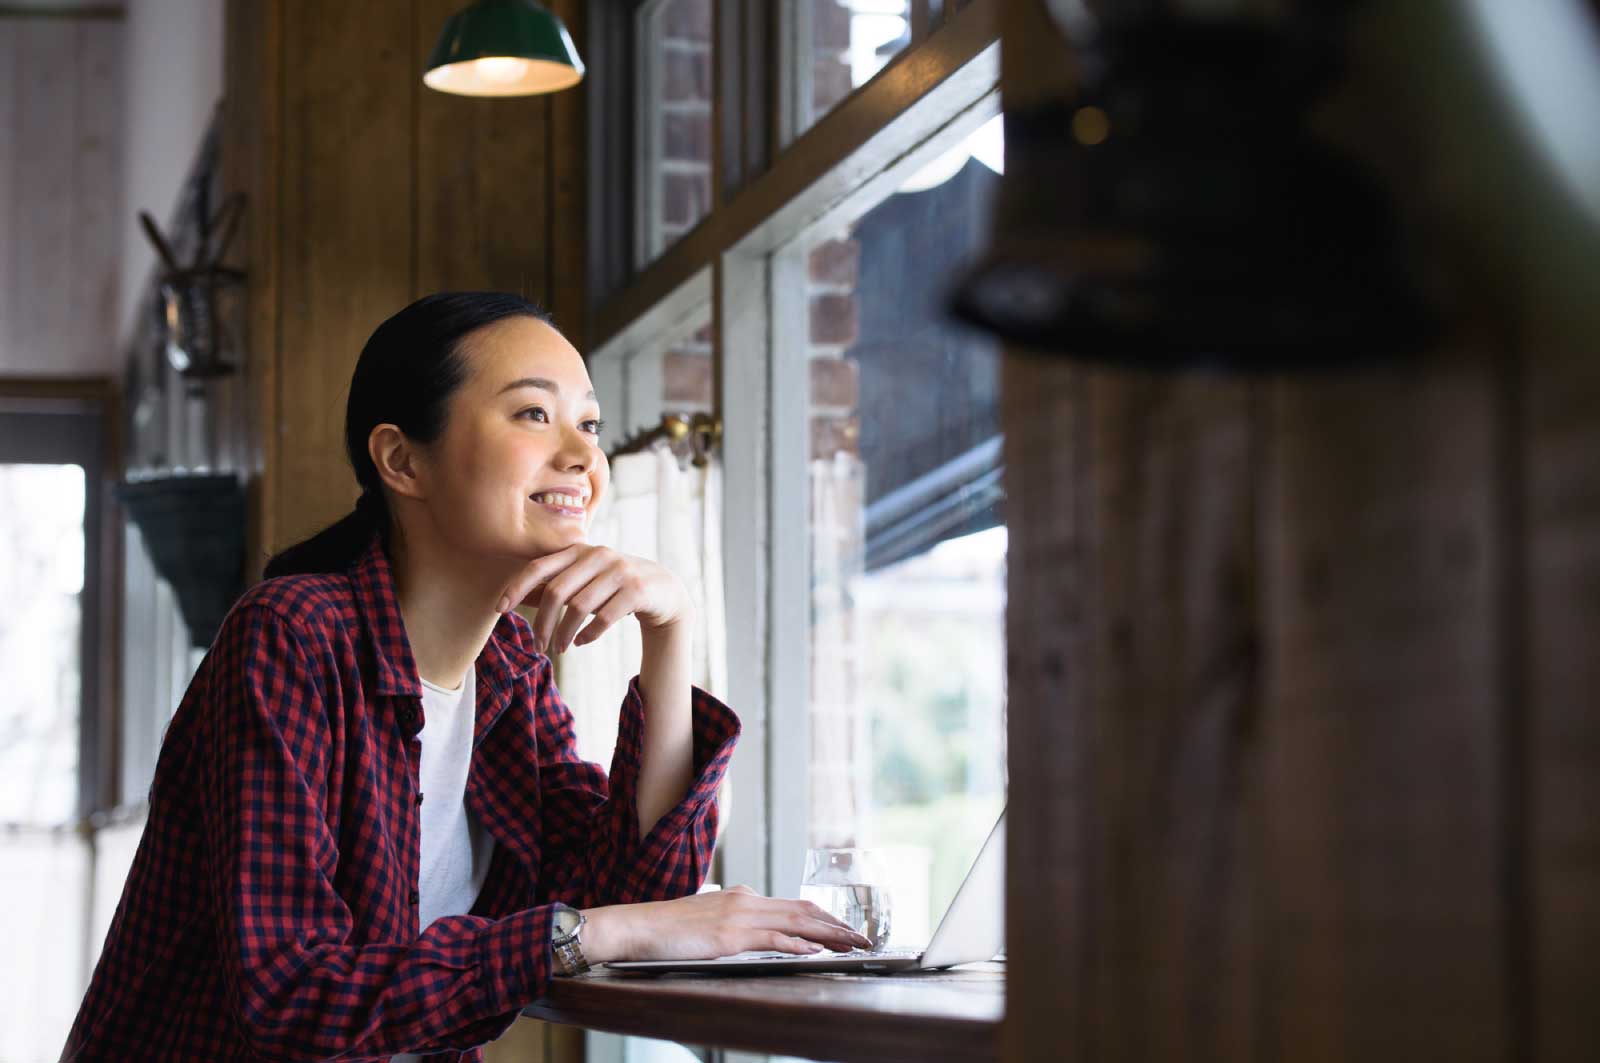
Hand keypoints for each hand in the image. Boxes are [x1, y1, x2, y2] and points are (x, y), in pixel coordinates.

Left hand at [498, 544, 691, 654]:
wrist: (664, 590)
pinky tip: (583, 642)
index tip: (500, 610)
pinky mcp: (637, 590)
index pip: (539, 567)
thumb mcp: (585, 580)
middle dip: (542, 623)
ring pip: (579, 607)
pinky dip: (589, 634)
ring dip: (564, 633)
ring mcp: (619, 571)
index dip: (516, 588)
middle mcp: (598, 555)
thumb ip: (555, 585)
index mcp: (579, 550)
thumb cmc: (615, 586)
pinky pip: (604, 617)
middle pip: (557, 591)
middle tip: (538, 646)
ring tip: (560, 648)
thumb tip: (513, 597)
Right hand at [581, 886, 873, 962]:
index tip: (844, 929)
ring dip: (829, 934)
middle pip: (803, 910)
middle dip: (837, 925)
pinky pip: (772, 939)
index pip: (793, 905)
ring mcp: (739, 917)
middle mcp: (746, 900)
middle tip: (862, 938)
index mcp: (742, 896)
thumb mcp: (707, 918)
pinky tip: (815, 951)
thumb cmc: (667, 928)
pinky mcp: (729, 936)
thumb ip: (732, 918)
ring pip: (796, 922)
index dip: (824, 917)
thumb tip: (750, 928)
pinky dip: (798, 944)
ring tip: (851, 944)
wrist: (638, 927)